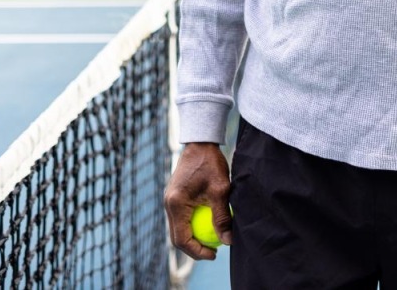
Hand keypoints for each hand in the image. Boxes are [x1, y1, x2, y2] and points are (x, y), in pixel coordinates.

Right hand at [164, 142, 231, 259]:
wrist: (200, 141)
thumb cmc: (211, 162)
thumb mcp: (220, 189)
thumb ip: (222, 216)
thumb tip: (228, 240)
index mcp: (175, 204)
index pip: (182, 239)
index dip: (197, 251)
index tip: (214, 254)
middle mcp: (168, 204)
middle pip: (177, 237)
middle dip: (194, 248)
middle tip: (214, 251)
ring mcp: (170, 200)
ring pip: (178, 228)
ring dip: (193, 237)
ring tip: (212, 240)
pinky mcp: (174, 196)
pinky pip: (181, 217)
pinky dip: (192, 224)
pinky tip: (208, 223)